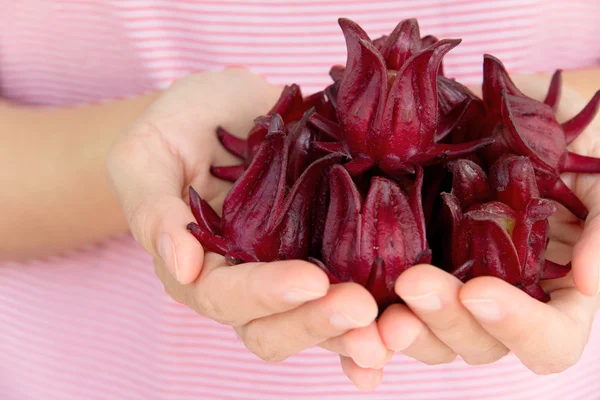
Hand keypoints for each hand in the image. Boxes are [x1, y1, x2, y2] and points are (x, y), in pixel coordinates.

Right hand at [106, 69, 390, 389]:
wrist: (225, 107)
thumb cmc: (176, 127)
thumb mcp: (146, 156)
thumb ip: (154, 209)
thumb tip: (182, 264)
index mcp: (198, 268)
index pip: (225, 297)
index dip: (265, 295)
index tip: (309, 280)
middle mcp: (246, 282)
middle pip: (274, 328)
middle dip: (317, 324)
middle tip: (361, 310)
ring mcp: (288, 269)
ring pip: (318, 320)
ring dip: (356, 333)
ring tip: (397, 329)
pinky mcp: (326, 249)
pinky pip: (352, 289)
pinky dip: (378, 316)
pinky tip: (406, 325)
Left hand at [375, 73, 599, 373]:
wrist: (532, 110)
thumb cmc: (577, 144)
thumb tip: (586, 282)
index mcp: (551, 293)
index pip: (546, 340)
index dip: (515, 327)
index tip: (479, 290)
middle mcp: (499, 300)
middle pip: (475, 342)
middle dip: (443, 319)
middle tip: (413, 283)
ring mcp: (453, 282)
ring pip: (427, 332)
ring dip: (398, 327)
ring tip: (368, 308)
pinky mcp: (412, 260)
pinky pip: (387, 303)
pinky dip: (364, 320)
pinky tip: (340, 318)